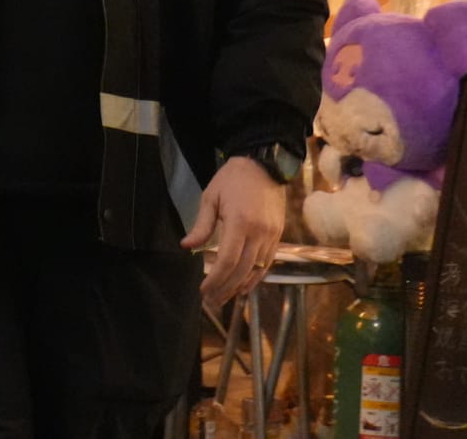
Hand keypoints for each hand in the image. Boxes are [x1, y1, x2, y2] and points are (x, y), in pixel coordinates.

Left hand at [181, 155, 286, 307]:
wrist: (263, 165)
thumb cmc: (231, 180)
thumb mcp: (211, 198)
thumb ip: (202, 225)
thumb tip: (187, 247)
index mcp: (239, 223)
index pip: (227, 261)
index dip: (215, 280)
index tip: (203, 291)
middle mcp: (259, 233)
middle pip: (242, 270)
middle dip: (226, 289)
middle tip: (212, 302)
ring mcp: (271, 236)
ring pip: (257, 270)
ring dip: (241, 286)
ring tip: (225, 298)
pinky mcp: (278, 236)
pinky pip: (267, 263)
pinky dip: (256, 277)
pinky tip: (245, 286)